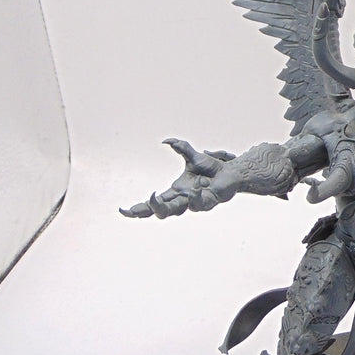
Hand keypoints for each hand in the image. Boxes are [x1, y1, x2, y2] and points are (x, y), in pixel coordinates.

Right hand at [119, 139, 235, 218]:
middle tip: (137, 208)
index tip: (123, 211)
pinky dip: (194, 196)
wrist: (231, 173)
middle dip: (148, 211)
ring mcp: (194, 203)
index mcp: (175, 193)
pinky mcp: (207, 202)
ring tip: (155, 195)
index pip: (153, 204)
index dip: (139, 209)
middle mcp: (182, 201)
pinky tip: (193, 189)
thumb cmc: (212, 170)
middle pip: (161, 212)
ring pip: (176, 211)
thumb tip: (166, 141)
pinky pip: (198, 203)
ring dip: (165, 204)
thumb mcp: (194, 157)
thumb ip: (181, 148)